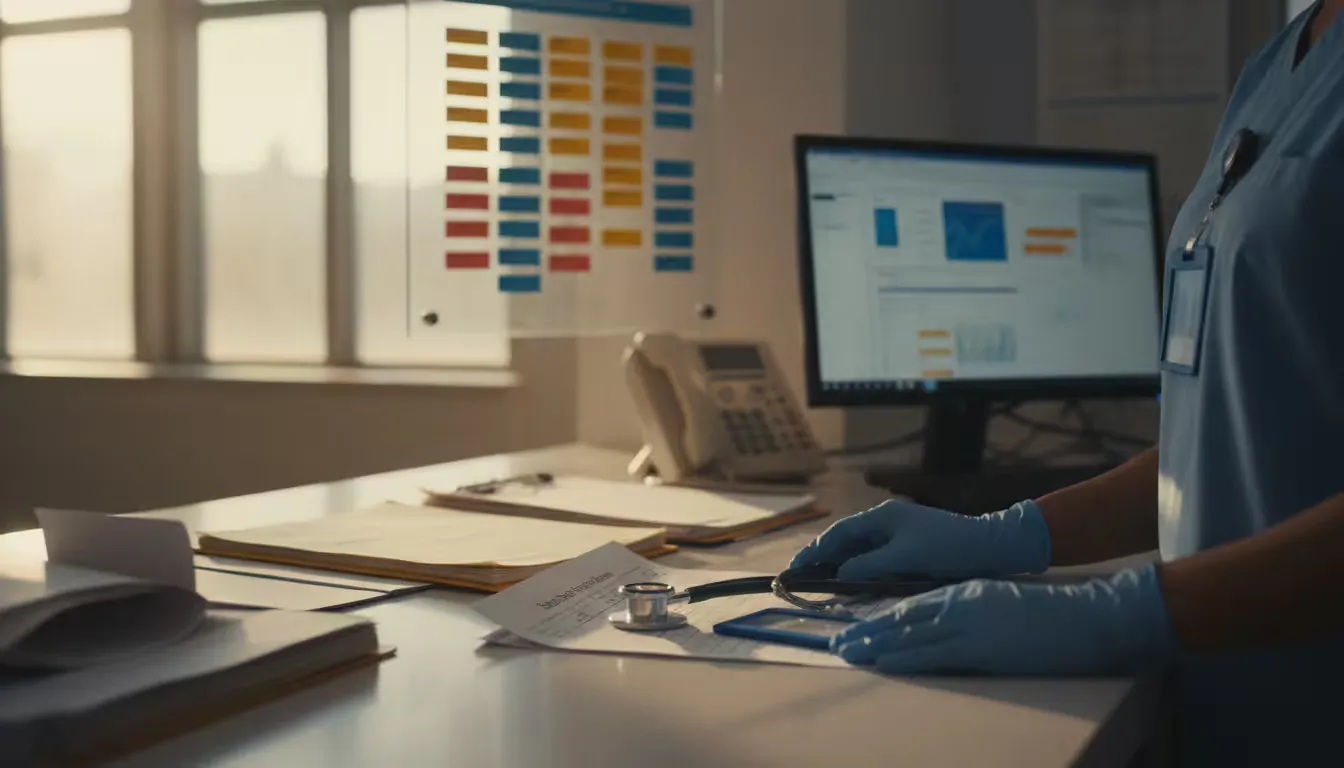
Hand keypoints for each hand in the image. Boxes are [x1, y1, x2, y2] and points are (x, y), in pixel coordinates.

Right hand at [790, 499, 1051, 580]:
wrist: (993, 546)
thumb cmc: (949, 546)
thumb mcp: (904, 557)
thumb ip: (868, 566)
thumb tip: (841, 575)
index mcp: (883, 517)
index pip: (839, 534)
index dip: (814, 551)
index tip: (794, 570)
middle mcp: (887, 523)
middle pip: (846, 543)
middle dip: (822, 561)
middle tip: (799, 581)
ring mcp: (899, 537)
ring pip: (860, 553)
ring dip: (840, 568)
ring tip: (819, 587)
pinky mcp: (911, 552)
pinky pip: (876, 562)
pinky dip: (860, 573)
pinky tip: (852, 588)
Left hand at [831, 565, 1177, 675]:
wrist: (1081, 617)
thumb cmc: (1047, 613)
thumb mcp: (999, 601)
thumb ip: (969, 608)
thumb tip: (944, 624)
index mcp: (964, 592)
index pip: (914, 605)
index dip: (884, 617)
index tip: (860, 625)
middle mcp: (958, 603)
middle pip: (903, 618)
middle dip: (869, 630)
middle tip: (840, 641)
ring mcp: (966, 624)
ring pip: (908, 635)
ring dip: (875, 644)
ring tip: (848, 652)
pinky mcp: (976, 645)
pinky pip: (929, 654)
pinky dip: (901, 657)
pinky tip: (881, 662)